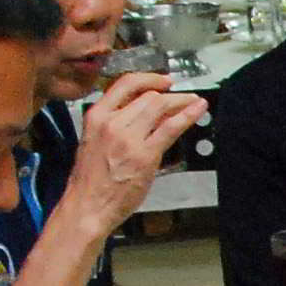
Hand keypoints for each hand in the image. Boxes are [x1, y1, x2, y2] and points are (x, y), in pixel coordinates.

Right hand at [63, 74, 205, 232]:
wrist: (87, 206)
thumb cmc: (90, 181)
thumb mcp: (94, 142)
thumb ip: (116, 125)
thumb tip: (145, 115)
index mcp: (96, 116)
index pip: (125, 84)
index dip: (149, 78)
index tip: (163, 80)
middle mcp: (112, 122)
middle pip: (148, 96)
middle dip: (169, 95)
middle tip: (183, 97)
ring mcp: (129, 138)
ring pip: (161, 106)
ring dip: (181, 101)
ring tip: (193, 101)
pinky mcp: (145, 154)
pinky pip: (171, 127)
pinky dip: (188, 115)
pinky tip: (198, 109)